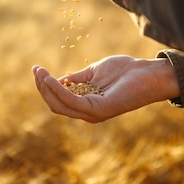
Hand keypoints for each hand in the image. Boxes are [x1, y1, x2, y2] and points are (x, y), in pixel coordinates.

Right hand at [32, 55, 179, 122]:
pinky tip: (52, 78)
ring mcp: (94, 113)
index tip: (36, 69)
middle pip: (55, 105)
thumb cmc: (125, 71)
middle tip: (36, 70)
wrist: (148, 73)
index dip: (44, 86)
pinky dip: (59, 90)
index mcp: (86, 104)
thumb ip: (76, 79)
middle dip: (42, 88)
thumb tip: (58, 80)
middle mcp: (88, 113)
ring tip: (40, 73)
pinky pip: (73, 101)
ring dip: (47, 88)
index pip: (58, 101)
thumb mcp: (93, 73)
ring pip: (61, 105)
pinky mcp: (99, 110)